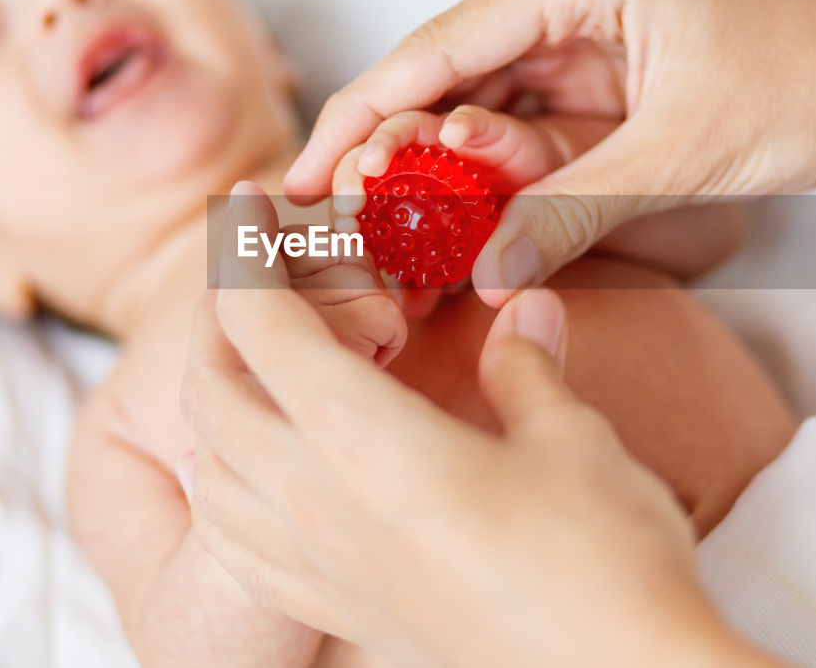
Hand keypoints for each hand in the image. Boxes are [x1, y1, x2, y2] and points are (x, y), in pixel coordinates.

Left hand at [181, 183, 776, 667]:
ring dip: (216, 402)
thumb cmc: (604, 561)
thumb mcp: (572, 439)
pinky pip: (239, 544)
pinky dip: (226, 486)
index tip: (248, 202)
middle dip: (221, 321)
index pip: (260, 325)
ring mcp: (321, 567)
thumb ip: (526, 365)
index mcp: (363, 439)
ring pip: (212, 469)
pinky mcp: (342, 612)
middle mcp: (317, 503)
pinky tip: (256, 474)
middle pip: (212, 394)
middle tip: (262, 281)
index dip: (242, 252)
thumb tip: (525, 307)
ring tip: (257, 367)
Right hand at [285, 0, 815, 305]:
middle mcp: (559, 4)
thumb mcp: (683, 156)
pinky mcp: (587, 94)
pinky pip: (517, 147)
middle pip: (442, 85)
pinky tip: (452, 240)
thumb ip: (574, 211)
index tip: (304, 177)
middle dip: (391, 160)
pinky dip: (487, 195)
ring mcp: (571, 49)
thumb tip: (481, 274)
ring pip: (472, 122)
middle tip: (341, 230)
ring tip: (386, 250)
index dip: (362, 115)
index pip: (437, 47)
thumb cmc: (803, 84)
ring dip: (436, 187)